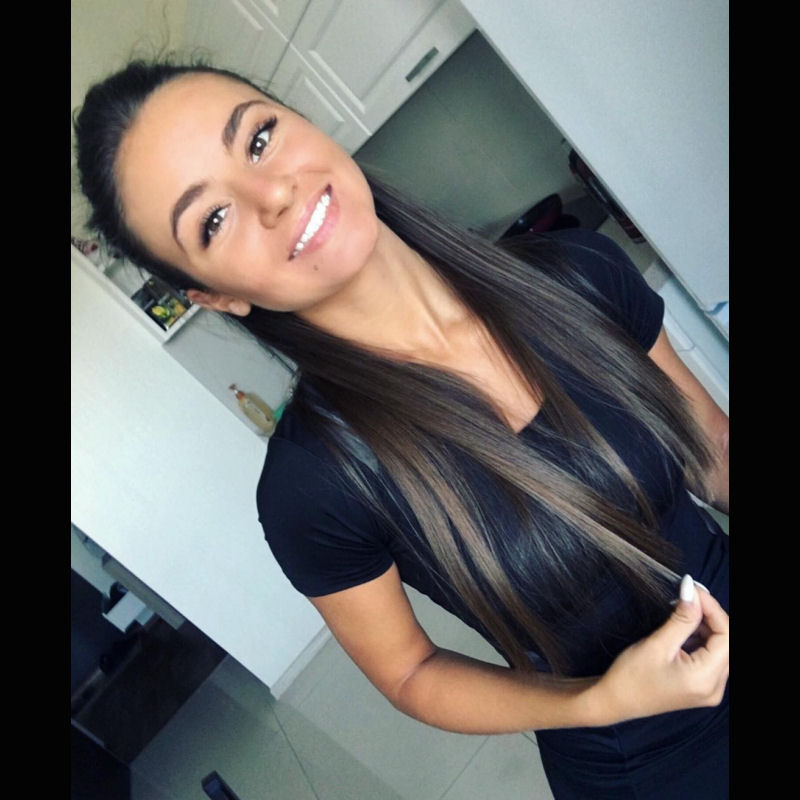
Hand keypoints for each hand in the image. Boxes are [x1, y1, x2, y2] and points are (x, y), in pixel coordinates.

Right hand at [591, 576, 728, 724]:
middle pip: (726, 642)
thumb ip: (682, 618)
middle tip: (687, 596)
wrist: (614, 702)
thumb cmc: (631, 676)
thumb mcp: (657, 644)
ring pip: (720, 648)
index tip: (693, 589)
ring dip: (705, 625)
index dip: (713, 609)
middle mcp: (715, 687)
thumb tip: (693, 588)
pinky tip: (682, 628)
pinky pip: (711, 656)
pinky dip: (700, 638)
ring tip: (681, 610)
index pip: (727, 637)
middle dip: (710, 615)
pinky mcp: (701, 686)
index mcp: (706, 679)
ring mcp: (710, 689)